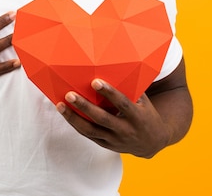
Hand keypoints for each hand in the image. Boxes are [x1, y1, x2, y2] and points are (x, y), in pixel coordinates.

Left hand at [56, 79, 172, 157]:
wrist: (152, 142)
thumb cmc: (145, 113)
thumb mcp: (143, 101)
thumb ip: (130, 88)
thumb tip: (114, 65)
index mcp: (138, 116)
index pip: (122, 103)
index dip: (110, 93)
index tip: (95, 81)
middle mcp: (126, 130)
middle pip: (102, 118)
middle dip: (85, 106)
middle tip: (69, 94)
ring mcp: (115, 140)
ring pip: (91, 130)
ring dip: (73, 118)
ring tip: (60, 105)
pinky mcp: (106, 145)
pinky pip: (88, 135)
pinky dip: (76, 124)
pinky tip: (66, 114)